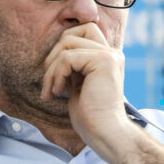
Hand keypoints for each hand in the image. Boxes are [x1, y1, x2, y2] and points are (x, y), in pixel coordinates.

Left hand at [41, 24, 132, 155]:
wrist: (103, 131)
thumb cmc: (90, 114)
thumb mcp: (78, 83)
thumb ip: (73, 65)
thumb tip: (55, 52)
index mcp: (107, 57)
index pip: (80, 31)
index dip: (62, 46)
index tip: (56, 74)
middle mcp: (112, 53)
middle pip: (71, 32)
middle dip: (53, 54)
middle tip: (51, 80)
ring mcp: (109, 55)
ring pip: (66, 43)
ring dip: (52, 68)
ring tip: (53, 90)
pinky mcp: (104, 61)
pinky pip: (67, 58)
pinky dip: (56, 76)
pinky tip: (59, 93)